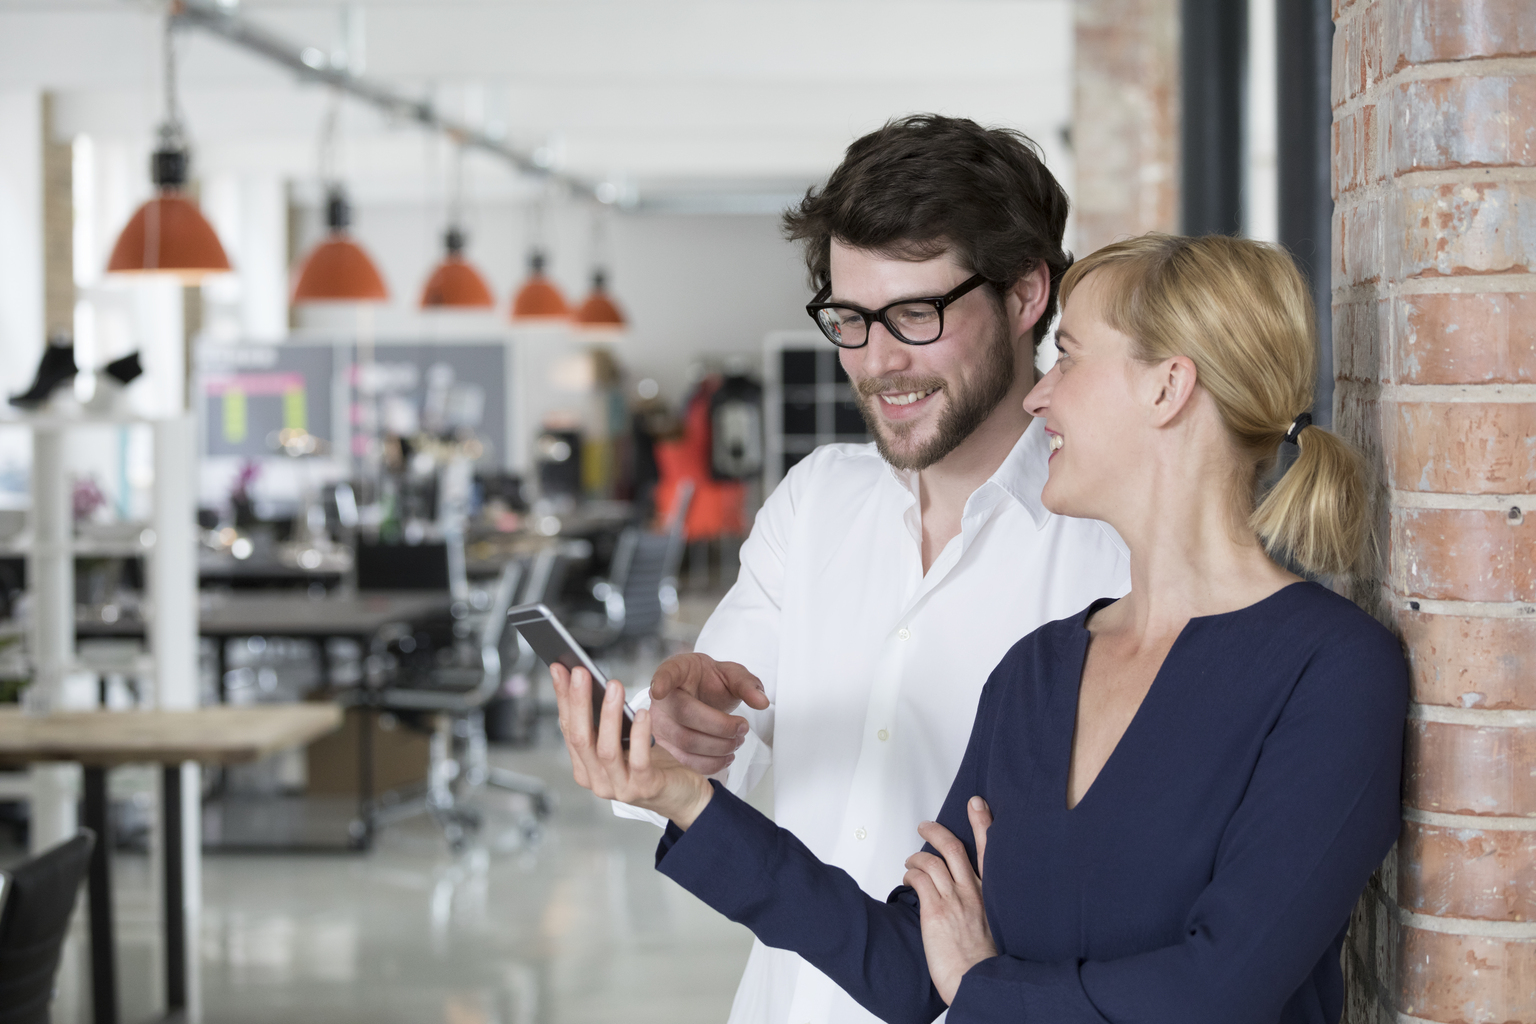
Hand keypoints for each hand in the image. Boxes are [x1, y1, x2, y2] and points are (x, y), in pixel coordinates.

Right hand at [551, 663, 713, 827]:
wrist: (682, 795)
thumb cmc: (651, 763)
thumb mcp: (622, 742)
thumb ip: (605, 723)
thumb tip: (591, 682)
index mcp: (585, 767)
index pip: (568, 728)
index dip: (563, 698)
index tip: (559, 668)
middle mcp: (596, 780)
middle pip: (580, 738)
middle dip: (578, 702)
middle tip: (580, 672)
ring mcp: (619, 788)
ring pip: (606, 750)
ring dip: (608, 715)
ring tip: (614, 685)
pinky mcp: (645, 788)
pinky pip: (638, 760)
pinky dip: (638, 735)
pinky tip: (642, 713)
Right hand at [647, 653, 770, 773]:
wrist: (701, 696)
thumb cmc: (711, 682)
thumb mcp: (732, 675)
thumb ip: (747, 684)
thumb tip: (761, 702)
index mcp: (677, 671)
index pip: (666, 674)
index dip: (661, 682)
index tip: (660, 689)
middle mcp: (662, 698)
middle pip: (686, 715)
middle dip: (721, 727)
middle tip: (743, 727)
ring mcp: (658, 724)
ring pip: (685, 742)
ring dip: (719, 748)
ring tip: (737, 742)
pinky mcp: (665, 747)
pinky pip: (684, 761)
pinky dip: (710, 764)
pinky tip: (726, 757)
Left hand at [902, 797, 995, 1004]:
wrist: (978, 981)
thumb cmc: (982, 961)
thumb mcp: (992, 925)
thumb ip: (980, 905)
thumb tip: (964, 895)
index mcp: (990, 894)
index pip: (988, 851)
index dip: (983, 823)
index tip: (976, 804)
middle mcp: (973, 892)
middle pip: (953, 848)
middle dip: (936, 832)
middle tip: (925, 827)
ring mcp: (954, 900)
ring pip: (931, 862)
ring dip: (915, 858)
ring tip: (909, 863)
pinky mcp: (936, 911)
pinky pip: (919, 880)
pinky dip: (910, 875)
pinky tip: (907, 881)